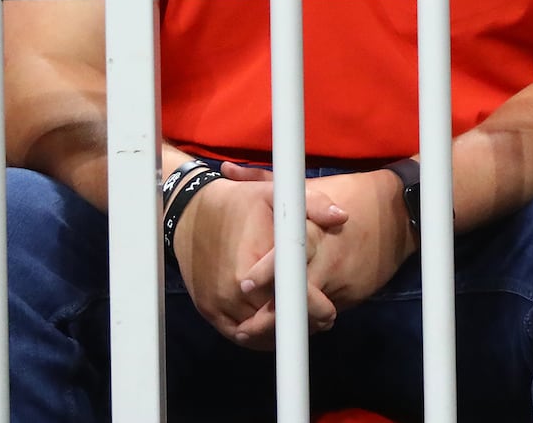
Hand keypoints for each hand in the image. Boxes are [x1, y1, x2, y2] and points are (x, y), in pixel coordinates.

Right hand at [171, 164, 347, 348]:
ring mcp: (218, 304)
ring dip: (282, 333)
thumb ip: (310, 205)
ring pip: (258, 334)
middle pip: (275, 320)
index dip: (312, 307)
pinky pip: (240, 336)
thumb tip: (341, 217)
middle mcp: (233, 290)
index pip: (289, 297)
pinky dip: (260, 338)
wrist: (191, 213)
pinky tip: (278, 331)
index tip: (330, 313)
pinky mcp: (209, 311)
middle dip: (302, 322)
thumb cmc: (239, 204)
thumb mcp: (273, 195)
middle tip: (325, 320)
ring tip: (304, 325)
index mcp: (253, 264)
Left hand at [239, 169, 414, 316]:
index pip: (288, 255)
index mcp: (314, 231)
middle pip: (296, 295)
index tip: (245, 286)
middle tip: (243, 330)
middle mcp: (328, 258)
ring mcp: (343, 280)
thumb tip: (226, 169)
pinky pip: (326, 310)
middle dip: (270, 316)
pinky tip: (295, 323)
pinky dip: (310, 316)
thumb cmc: (350, 192)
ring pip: (310, 311)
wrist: (400, 210)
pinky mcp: (355, 295)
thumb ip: (265, 182)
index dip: (266, 273)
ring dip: (289, 323)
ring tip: (262, 335)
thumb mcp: (308, 185)